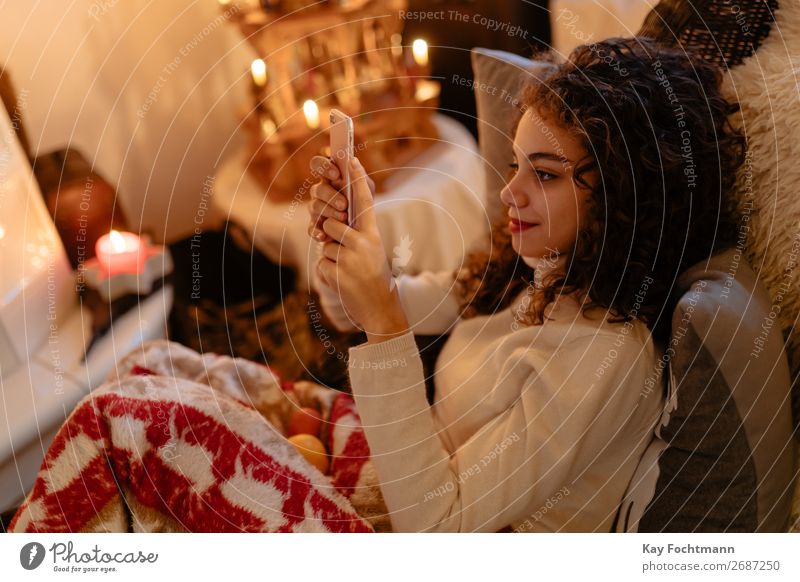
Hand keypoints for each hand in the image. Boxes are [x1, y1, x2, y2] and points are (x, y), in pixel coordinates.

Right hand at [308, 155, 375, 242]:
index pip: (318, 164)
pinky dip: (316, 232)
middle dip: (330, 196)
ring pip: (314, 206)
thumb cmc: (363, 205)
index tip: (336, 174)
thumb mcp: (366, 190)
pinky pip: (311, 228)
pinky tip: (324, 236)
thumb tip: (353, 161)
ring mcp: (317, 209)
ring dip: (329, 212)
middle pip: (316, 189)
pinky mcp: (316, 226)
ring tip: (344, 218)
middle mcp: (320, 192)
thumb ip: (360, 177)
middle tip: (344, 204)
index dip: (323, 166)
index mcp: (330, 178)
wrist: (365, 231)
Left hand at [316, 157, 408, 342]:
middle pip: (331, 222)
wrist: (381, 309)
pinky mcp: (337, 272)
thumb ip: (354, 234)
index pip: (364, 200)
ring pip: (324, 245)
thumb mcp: (371, 251)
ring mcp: (349, 257)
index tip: (350, 158)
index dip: (356, 178)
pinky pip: (321, 264)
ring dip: (331, 258)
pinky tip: (344, 283)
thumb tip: (328, 224)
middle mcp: (363, 242)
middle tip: (345, 252)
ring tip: (348, 271)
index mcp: (373, 234)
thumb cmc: (374, 277)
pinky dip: (328, 274)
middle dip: (330, 235)